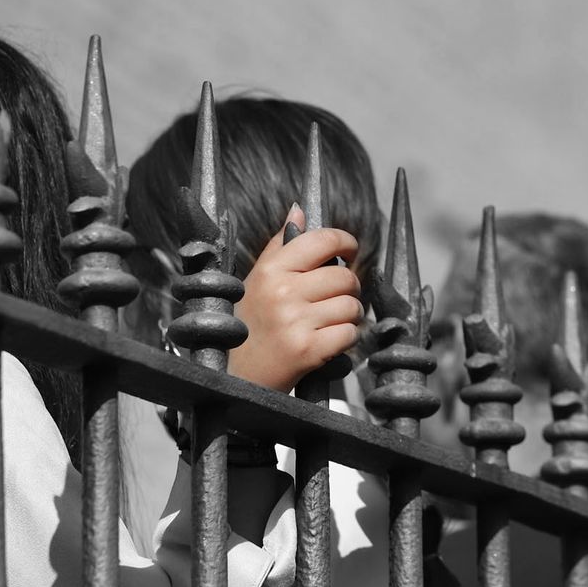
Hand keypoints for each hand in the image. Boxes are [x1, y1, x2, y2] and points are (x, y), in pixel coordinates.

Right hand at [231, 205, 363, 391]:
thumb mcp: (256, 280)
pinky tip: (327, 341)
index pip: (322, 240)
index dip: (346, 242)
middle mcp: (283, 292)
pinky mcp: (308, 350)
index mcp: (271, 270)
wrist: (235, 376)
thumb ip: (280, 245)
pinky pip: (350, 333)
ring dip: (348, 316)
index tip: (349, 251)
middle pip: (345, 277)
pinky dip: (345, 339)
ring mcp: (296, 322)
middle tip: (333, 299)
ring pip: (352, 306)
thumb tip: (299, 210)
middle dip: (348, 289)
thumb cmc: (248, 326)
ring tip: (327, 322)